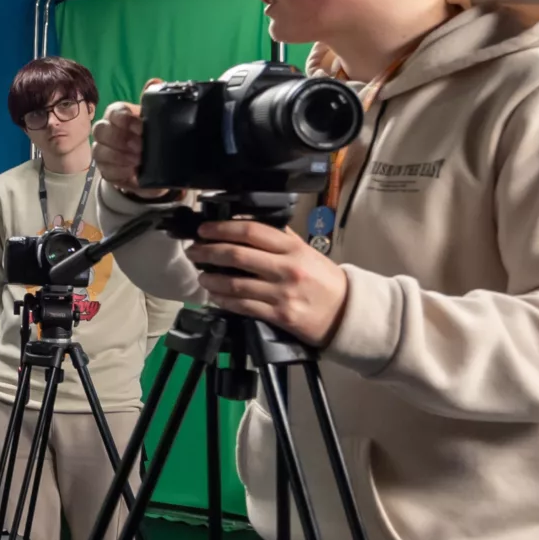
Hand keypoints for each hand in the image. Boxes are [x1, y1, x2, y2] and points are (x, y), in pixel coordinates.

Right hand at [94, 100, 165, 196]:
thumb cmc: (149, 137)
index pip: (112, 111)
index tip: (141, 129)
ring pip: (99, 151)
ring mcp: (102, 151)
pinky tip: (131, 172)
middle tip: (141, 147)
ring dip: (119, 156)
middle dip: (120, 139)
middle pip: (99, 130)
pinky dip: (119, 172)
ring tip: (138, 161)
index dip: (124, 120)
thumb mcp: (155, 120)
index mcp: (117, 115)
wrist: (150, 164)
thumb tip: (154, 82)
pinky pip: (105, 170)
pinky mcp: (104, 170)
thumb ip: (153, 102)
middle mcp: (105, 131)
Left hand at [183, 220, 348, 342]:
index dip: (222, 229)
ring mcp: (281, 293)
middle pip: (237, 256)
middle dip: (208, 252)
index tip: (204, 229)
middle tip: (193, 252)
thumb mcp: (305, 252)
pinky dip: (223, 300)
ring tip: (201, 276)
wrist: (345, 312)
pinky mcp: (278, 315)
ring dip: (211, 279)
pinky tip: (215, 296)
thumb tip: (246, 223)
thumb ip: (280, 239)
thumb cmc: (323, 279)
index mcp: (292, 248)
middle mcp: (286, 268)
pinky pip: (242, 306)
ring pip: (235, 284)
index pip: (251, 232)